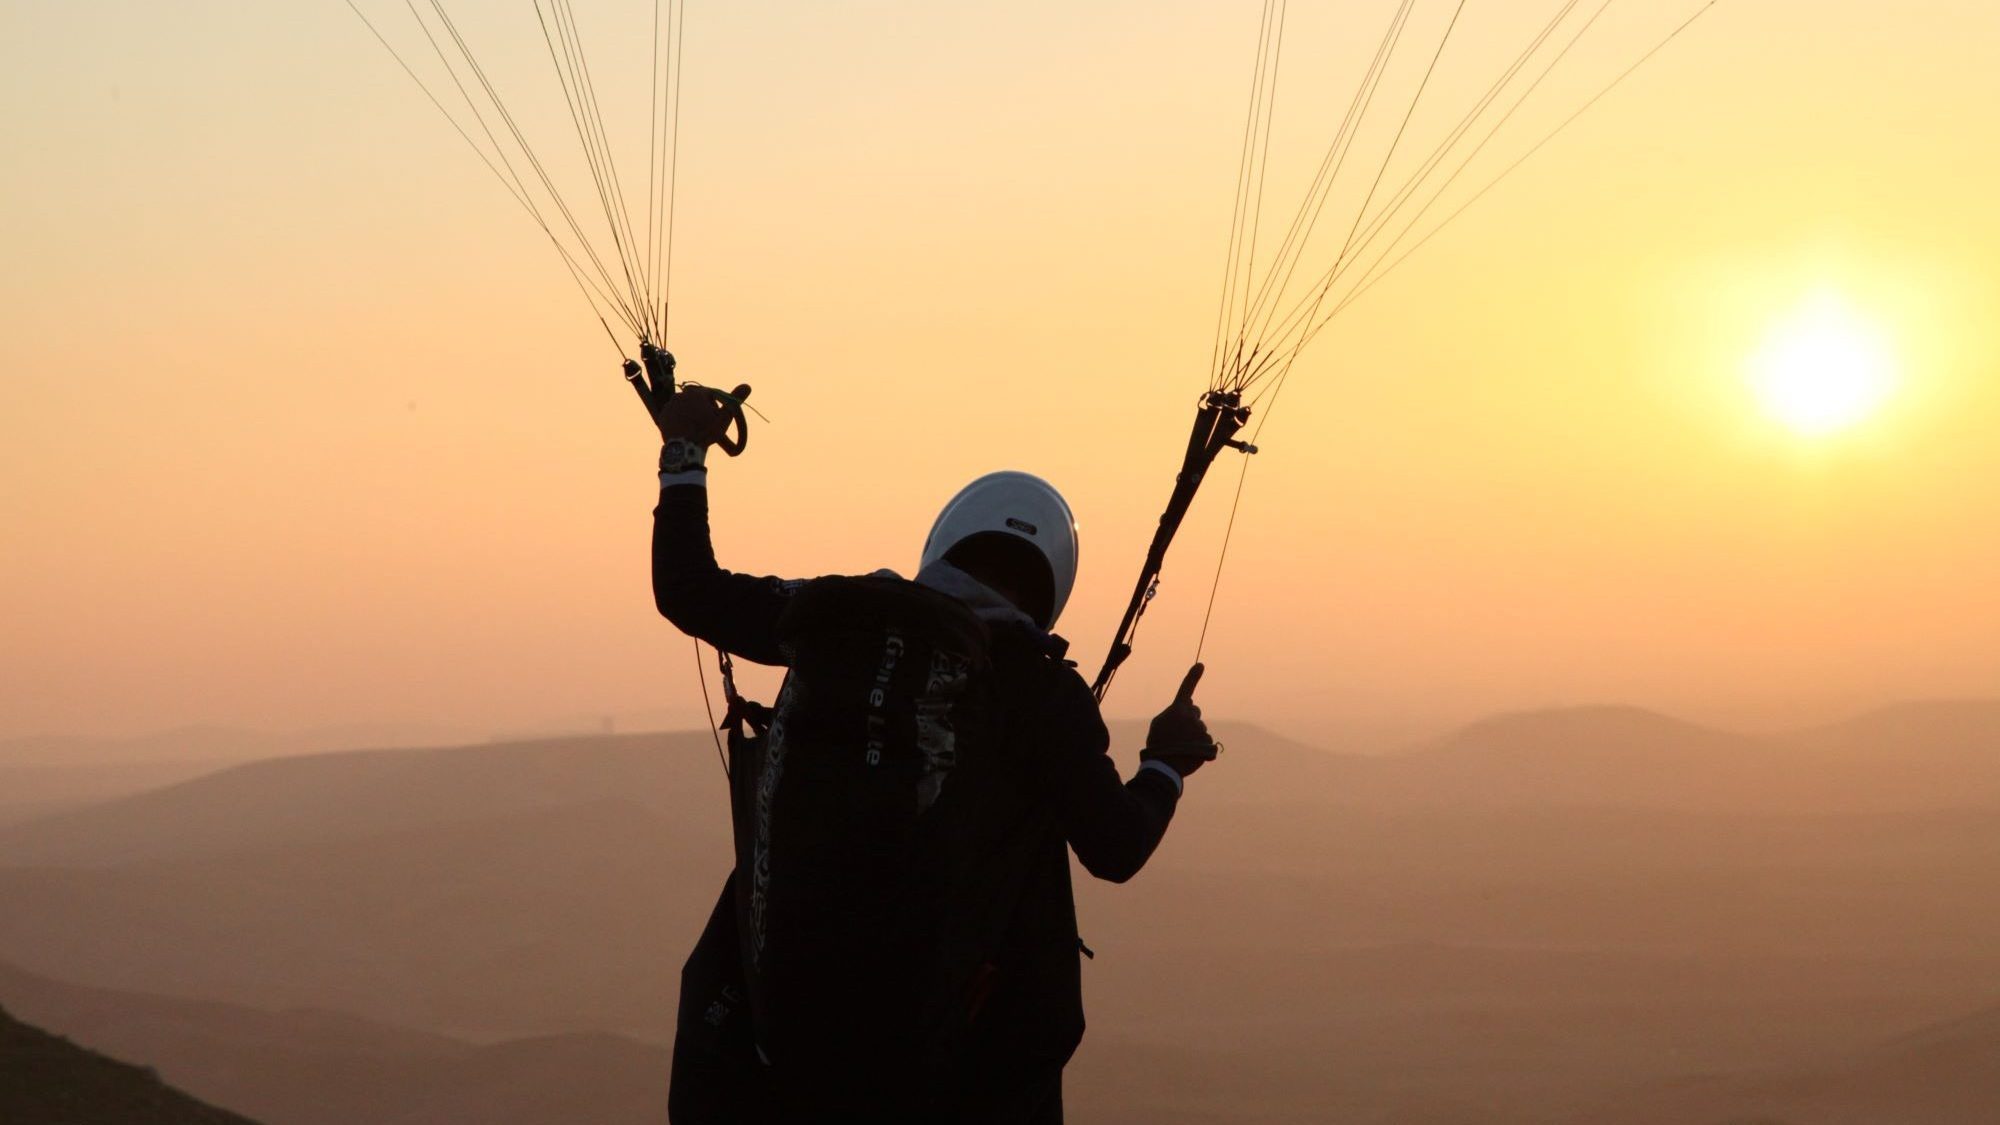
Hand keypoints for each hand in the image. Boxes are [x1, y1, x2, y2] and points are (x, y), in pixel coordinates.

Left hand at [657, 383, 750, 472]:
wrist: (685, 448)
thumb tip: (747, 385)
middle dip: (701, 409)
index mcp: (696, 393)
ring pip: (684, 407)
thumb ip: (734, 400)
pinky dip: (679, 420)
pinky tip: (684, 430)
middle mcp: (681, 395)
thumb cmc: (706, 431)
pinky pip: (673, 415)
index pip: (709, 396)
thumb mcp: (724, 417)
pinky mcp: (662, 415)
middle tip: (705, 425)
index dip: (714, 407)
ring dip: (689, 414)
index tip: (715, 418)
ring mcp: (670, 405)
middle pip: (695, 400)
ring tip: (695, 429)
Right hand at [1141, 663, 1218, 778]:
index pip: (1186, 689)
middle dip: (1190, 719)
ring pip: (1200, 729)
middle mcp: (1192, 716)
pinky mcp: (1208, 742)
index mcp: (1178, 709)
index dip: (1193, 677)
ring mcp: (1201, 729)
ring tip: (1181, 747)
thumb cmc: (1157, 744)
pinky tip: (1190, 754)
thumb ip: (1172, 714)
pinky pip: (1207, 742)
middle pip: (1194, 712)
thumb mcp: (1158, 724)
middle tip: (1178, 733)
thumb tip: (1185, 710)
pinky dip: (1201, 747)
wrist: (1164, 765)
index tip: (1201, 665)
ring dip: (1193, 736)